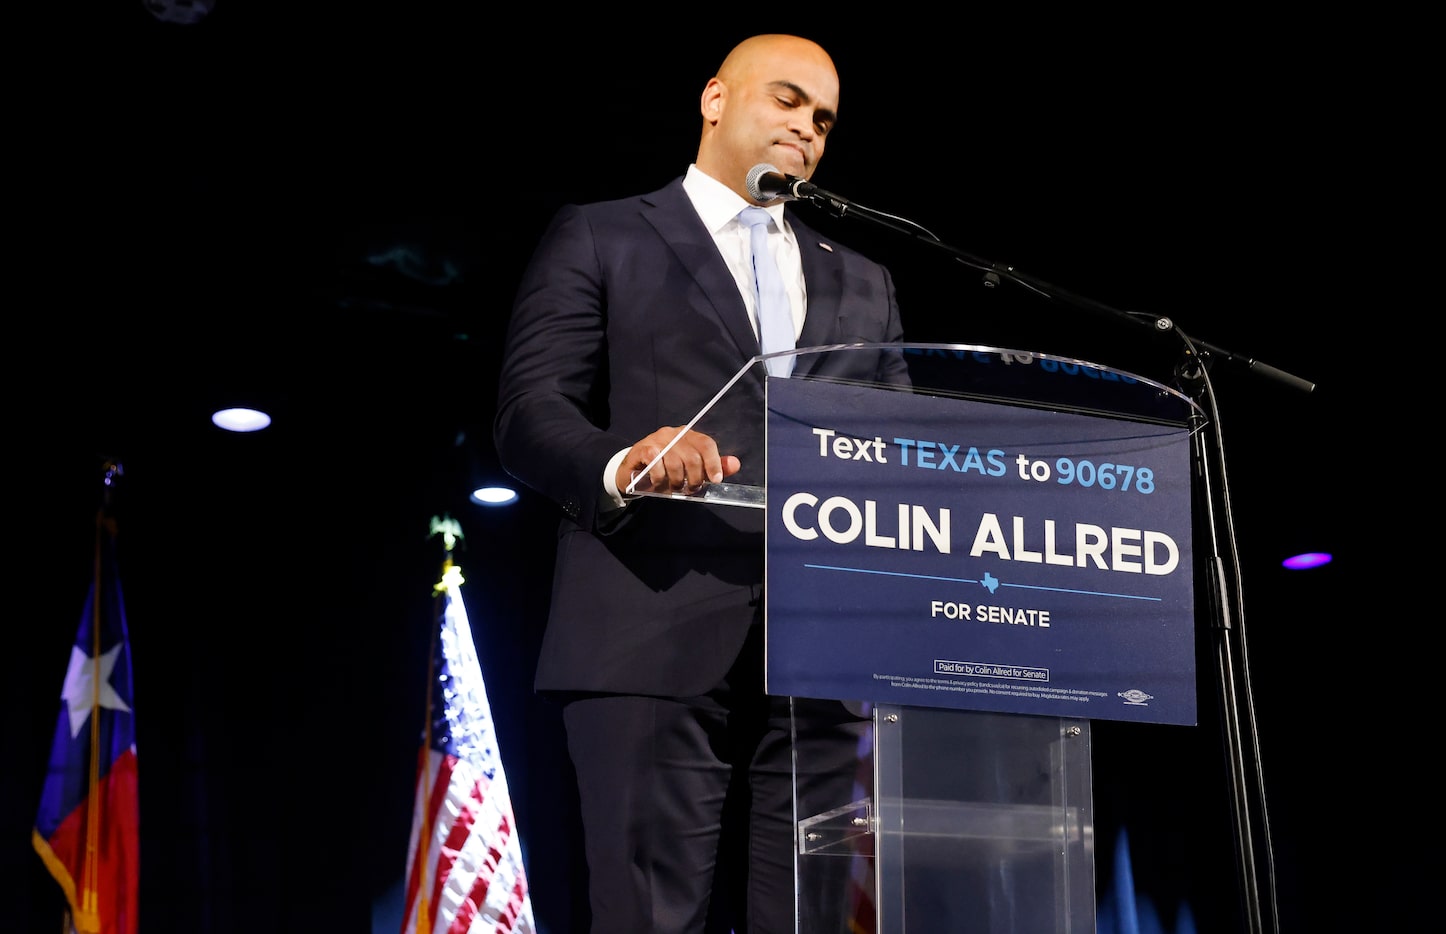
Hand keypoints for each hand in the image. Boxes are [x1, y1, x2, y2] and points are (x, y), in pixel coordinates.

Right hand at [619, 427, 741, 495]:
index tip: (716, 480)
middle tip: (690, 489)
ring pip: (675, 463)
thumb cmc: (665, 470)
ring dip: (675, 482)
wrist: (633, 471)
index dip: (713, 462)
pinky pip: (656, 464)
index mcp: (688, 436)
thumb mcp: (690, 470)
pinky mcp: (643, 448)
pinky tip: (657, 482)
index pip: (706, 444)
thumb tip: (735, 464)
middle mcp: (674, 434)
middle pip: (692, 457)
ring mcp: (657, 439)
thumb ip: (713, 466)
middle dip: (694, 478)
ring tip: (673, 487)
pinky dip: (659, 478)